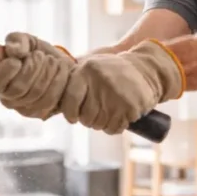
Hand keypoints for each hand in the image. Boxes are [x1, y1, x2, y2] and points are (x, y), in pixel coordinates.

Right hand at [0, 32, 75, 119]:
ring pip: (37, 94)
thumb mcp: (28, 41)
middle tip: (40, 55)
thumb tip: (14, 51)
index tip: (17, 60)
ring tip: (52, 61)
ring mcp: (24, 109)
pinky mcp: (42, 113)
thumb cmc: (39, 54)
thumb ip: (18, 41)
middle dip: (33, 66)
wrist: (61, 67)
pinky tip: (60, 71)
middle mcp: (7, 99)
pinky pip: (50, 100)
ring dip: (48, 71)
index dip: (5, 72)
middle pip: (19, 88)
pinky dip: (59, 80)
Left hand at [59, 40, 183, 133]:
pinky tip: (120, 115)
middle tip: (97, 112)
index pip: (69, 100)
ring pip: (99, 125)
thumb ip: (74, 81)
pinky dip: (115, 126)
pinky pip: (114, 128)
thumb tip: (51, 104)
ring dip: (102, 123)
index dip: (69, 113)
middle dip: (89, 119)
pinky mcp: (130, 107)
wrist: (145, 68)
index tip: (73, 116)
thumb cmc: (113, 71)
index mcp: (87, 70)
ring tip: (109, 111)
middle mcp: (100, 81)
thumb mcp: (91, 67)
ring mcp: (116, 95)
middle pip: (85, 117)